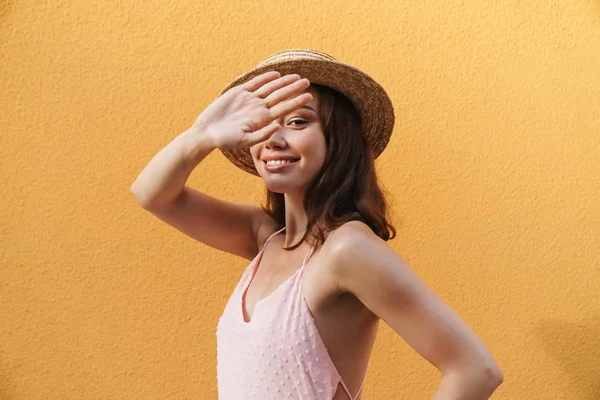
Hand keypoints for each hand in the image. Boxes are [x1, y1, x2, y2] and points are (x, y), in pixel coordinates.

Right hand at [193, 71, 312, 149]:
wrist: (207, 133)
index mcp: (263, 120)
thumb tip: (277, 127)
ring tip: (297, 76)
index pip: (283, 108)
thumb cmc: (226, 140)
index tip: (309, 97)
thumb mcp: (245, 141)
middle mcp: (258, 108)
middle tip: (307, 82)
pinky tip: (276, 74)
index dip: (296, 102)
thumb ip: (262, 134)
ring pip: (270, 88)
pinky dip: (265, 78)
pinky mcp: (238, 93)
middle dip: (293, 88)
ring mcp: (249, 100)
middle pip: (280, 95)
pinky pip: (254, 83)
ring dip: (283, 82)